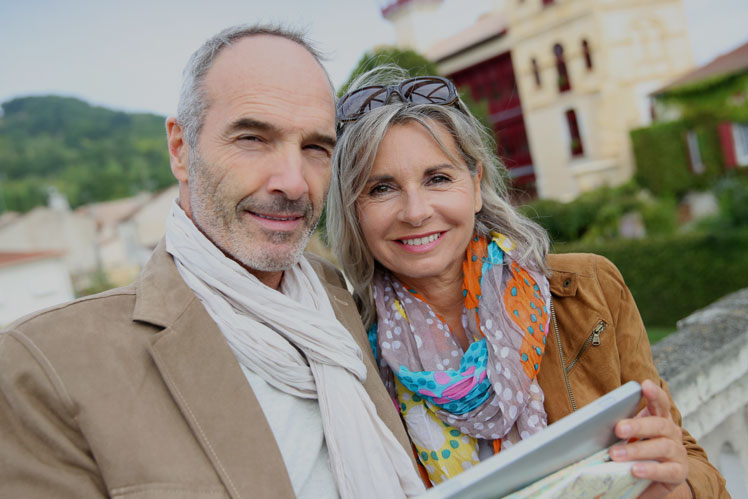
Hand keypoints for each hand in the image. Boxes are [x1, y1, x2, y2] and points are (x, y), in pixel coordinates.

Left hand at [610, 380, 689, 497]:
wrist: (654, 477)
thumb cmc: (638, 451)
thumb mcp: (628, 436)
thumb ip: (619, 428)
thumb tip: (591, 425)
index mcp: (659, 419)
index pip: (660, 403)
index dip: (654, 394)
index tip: (644, 385)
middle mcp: (672, 433)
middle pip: (659, 424)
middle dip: (638, 425)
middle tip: (618, 429)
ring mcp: (677, 452)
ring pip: (662, 446)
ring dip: (637, 450)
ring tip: (615, 454)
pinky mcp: (678, 472)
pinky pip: (667, 471)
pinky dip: (650, 470)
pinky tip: (634, 470)